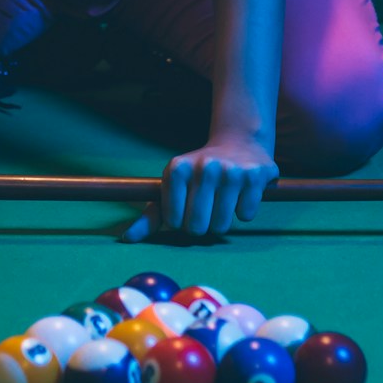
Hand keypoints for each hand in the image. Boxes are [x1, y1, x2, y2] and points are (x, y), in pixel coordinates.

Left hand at [119, 134, 278, 242]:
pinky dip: (244, 210)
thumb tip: (127, 239)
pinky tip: (242, 192)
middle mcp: (203, 167)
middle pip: (197, 227)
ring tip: (224, 200)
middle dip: (202, 225)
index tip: (188, 206)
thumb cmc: (199, 175)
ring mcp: (230, 170)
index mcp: (177, 168)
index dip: (182, 221)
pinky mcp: (255, 175)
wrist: (239, 144)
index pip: (174, 222)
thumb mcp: (172, 188)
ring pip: (222, 225)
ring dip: (223, 220)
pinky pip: (246, 216)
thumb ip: (150, 215)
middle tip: (207, 207)